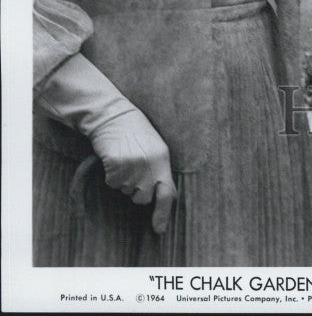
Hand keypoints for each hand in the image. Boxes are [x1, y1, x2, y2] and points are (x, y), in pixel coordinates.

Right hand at [90, 106, 176, 233]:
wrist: (113, 115)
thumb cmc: (134, 131)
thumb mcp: (155, 147)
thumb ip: (158, 170)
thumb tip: (159, 197)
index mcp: (163, 159)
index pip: (167, 193)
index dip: (163, 213)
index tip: (159, 230)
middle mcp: (150, 164)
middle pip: (142, 198)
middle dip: (136, 191)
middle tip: (133, 170)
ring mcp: (133, 164)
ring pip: (125, 191)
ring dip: (123, 181)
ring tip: (124, 159)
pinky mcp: (116, 164)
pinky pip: (112, 183)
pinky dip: (111, 175)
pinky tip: (113, 158)